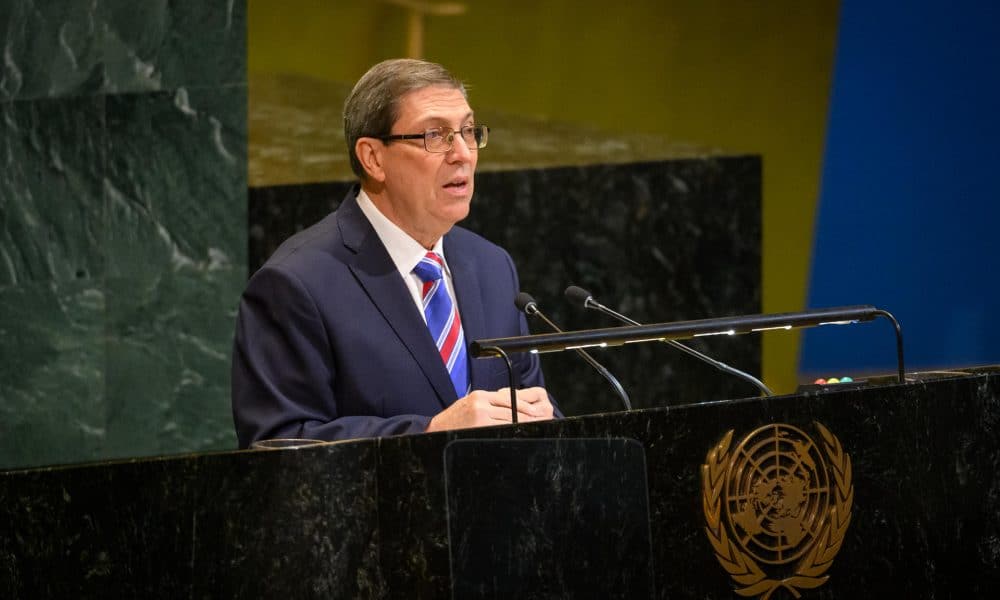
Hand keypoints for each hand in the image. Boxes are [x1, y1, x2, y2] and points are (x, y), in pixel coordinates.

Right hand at [425, 386, 554, 431]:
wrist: (435, 430)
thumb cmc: (454, 420)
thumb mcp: (470, 404)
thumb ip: (489, 404)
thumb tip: (511, 409)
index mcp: (480, 396)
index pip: (509, 399)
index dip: (524, 407)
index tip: (536, 412)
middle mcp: (481, 403)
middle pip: (512, 410)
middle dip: (528, 417)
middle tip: (542, 420)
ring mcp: (480, 416)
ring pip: (509, 420)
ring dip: (523, 425)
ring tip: (534, 427)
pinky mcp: (479, 426)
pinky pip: (500, 429)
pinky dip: (511, 431)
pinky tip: (517, 434)